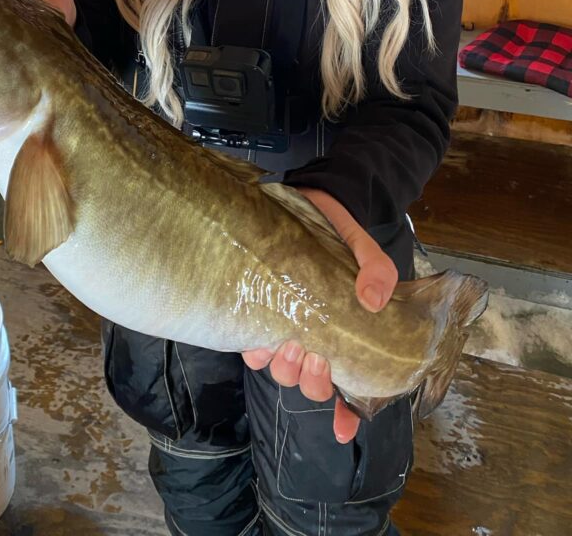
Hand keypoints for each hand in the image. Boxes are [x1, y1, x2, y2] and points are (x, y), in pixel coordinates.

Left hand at [242, 187, 397, 442]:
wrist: (313, 200)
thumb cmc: (341, 233)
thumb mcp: (365, 248)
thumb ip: (376, 270)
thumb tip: (374, 298)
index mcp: (345, 334)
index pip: (350, 386)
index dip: (347, 414)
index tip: (345, 430)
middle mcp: (315, 337)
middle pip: (312, 383)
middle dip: (313, 380)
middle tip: (315, 358)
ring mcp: (286, 324)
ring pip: (283, 370)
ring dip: (286, 368)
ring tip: (289, 346)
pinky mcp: (259, 307)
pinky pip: (254, 344)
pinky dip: (257, 351)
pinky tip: (260, 343)